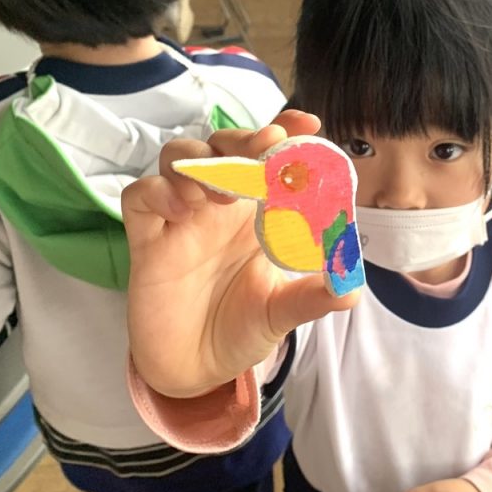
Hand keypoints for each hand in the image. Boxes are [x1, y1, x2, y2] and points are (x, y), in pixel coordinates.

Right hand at [123, 110, 359, 397]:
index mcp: (257, 209)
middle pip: (223, 143)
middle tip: (267, 147)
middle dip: (244, 136)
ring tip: (222, 192)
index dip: (285, 130)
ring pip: (179, 156)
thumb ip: (314, 296)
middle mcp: (219, 204)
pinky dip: (159, 190)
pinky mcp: (147, 237)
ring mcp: (181, 216)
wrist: (197, 369)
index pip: (268, 154)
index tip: (308, 123)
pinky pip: (140, 194)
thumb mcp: (283, 310)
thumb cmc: (241, 326)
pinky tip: (182, 210)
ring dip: (201, 162)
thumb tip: (351, 288)